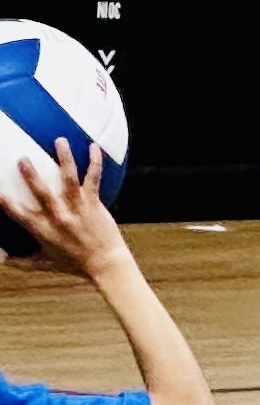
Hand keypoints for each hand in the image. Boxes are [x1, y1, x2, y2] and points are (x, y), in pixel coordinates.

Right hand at [4, 141, 131, 281]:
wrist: (104, 263)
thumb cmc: (73, 263)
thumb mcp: (42, 263)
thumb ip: (19, 260)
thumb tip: (0, 258)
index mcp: (42, 230)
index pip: (18, 214)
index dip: (5, 202)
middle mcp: (58, 216)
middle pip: (42, 192)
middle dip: (30, 175)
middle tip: (22, 158)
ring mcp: (77, 208)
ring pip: (69, 179)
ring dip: (65, 158)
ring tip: (60, 141)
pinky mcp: (94, 203)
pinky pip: (94, 178)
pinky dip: (95, 162)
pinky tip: (94, 146)